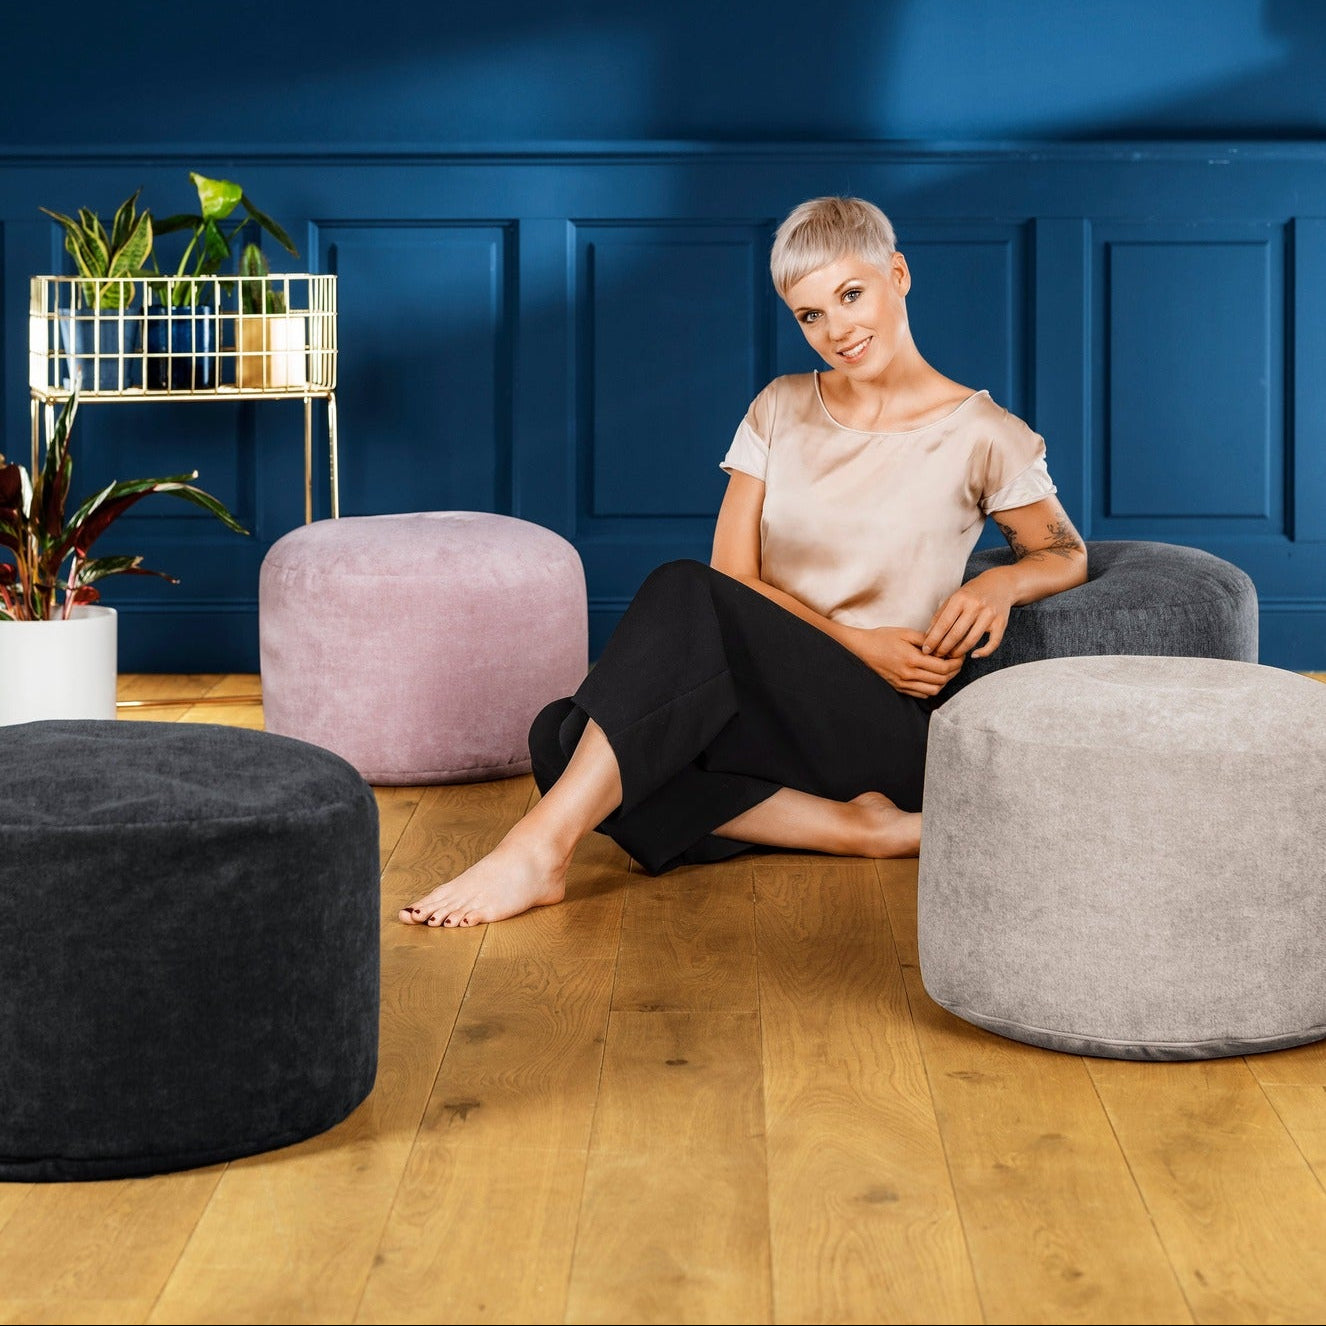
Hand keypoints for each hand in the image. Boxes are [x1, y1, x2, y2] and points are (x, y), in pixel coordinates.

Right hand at [841, 625, 964, 697]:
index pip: (943, 667)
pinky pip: (922, 694)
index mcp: (911, 659)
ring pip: (934, 690)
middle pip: (942, 680)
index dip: (956, 663)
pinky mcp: (899, 688)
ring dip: (944, 682)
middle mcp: (908, 674)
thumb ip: (925, 639)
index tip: (960, 655)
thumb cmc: (881, 638)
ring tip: (946, 670)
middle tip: (957, 662)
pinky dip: (932, 688)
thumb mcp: (905, 633)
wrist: (861, 649)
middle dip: (954, 672)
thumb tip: (943, 644)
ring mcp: (903, 683)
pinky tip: (932, 677)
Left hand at [922, 572, 1014, 659]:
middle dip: (943, 648)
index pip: (943, 624)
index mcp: (960, 598)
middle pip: (956, 634)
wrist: (1000, 583)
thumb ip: (941, 615)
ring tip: (951, 656)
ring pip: (971, 640)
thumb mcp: (955, 597)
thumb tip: (928, 635)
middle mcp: (976, 606)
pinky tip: (974, 655)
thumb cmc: (972, 592)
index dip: (933, 639)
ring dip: (959, 652)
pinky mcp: (1002, 622)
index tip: (926, 649)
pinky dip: (984, 652)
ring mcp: (990, 614)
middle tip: (937, 656)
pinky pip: (993, 643)